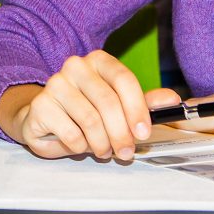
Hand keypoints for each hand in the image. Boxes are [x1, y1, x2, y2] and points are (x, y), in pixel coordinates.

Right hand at [0, 51, 176, 161]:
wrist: (45, 117)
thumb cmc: (86, 110)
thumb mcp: (118, 106)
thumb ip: (145, 103)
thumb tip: (172, 99)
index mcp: (99, 60)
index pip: (124, 79)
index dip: (137, 108)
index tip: (144, 133)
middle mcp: (76, 66)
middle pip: (108, 102)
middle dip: (121, 134)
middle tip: (126, 152)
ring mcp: (56, 84)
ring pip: (90, 120)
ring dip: (102, 144)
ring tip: (103, 150)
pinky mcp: (41, 105)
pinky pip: (71, 133)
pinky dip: (80, 147)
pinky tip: (79, 145)